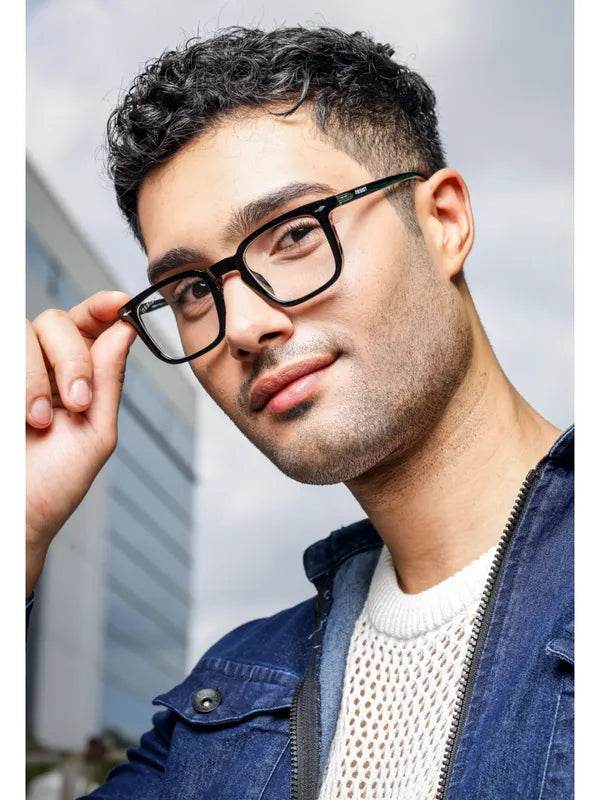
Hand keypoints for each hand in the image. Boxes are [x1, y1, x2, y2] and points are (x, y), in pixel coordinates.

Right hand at [26, 290, 137, 594]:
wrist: (14, 516)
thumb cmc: (54, 484)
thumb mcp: (95, 432)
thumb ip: (108, 378)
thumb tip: (126, 328)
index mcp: (75, 375)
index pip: (87, 324)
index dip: (101, 306)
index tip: (119, 303)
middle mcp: (41, 367)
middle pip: (55, 321)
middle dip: (72, 358)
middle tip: (77, 403)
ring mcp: (11, 373)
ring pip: (22, 334)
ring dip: (35, 378)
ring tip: (38, 422)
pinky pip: (2, 354)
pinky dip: (16, 383)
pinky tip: (19, 419)